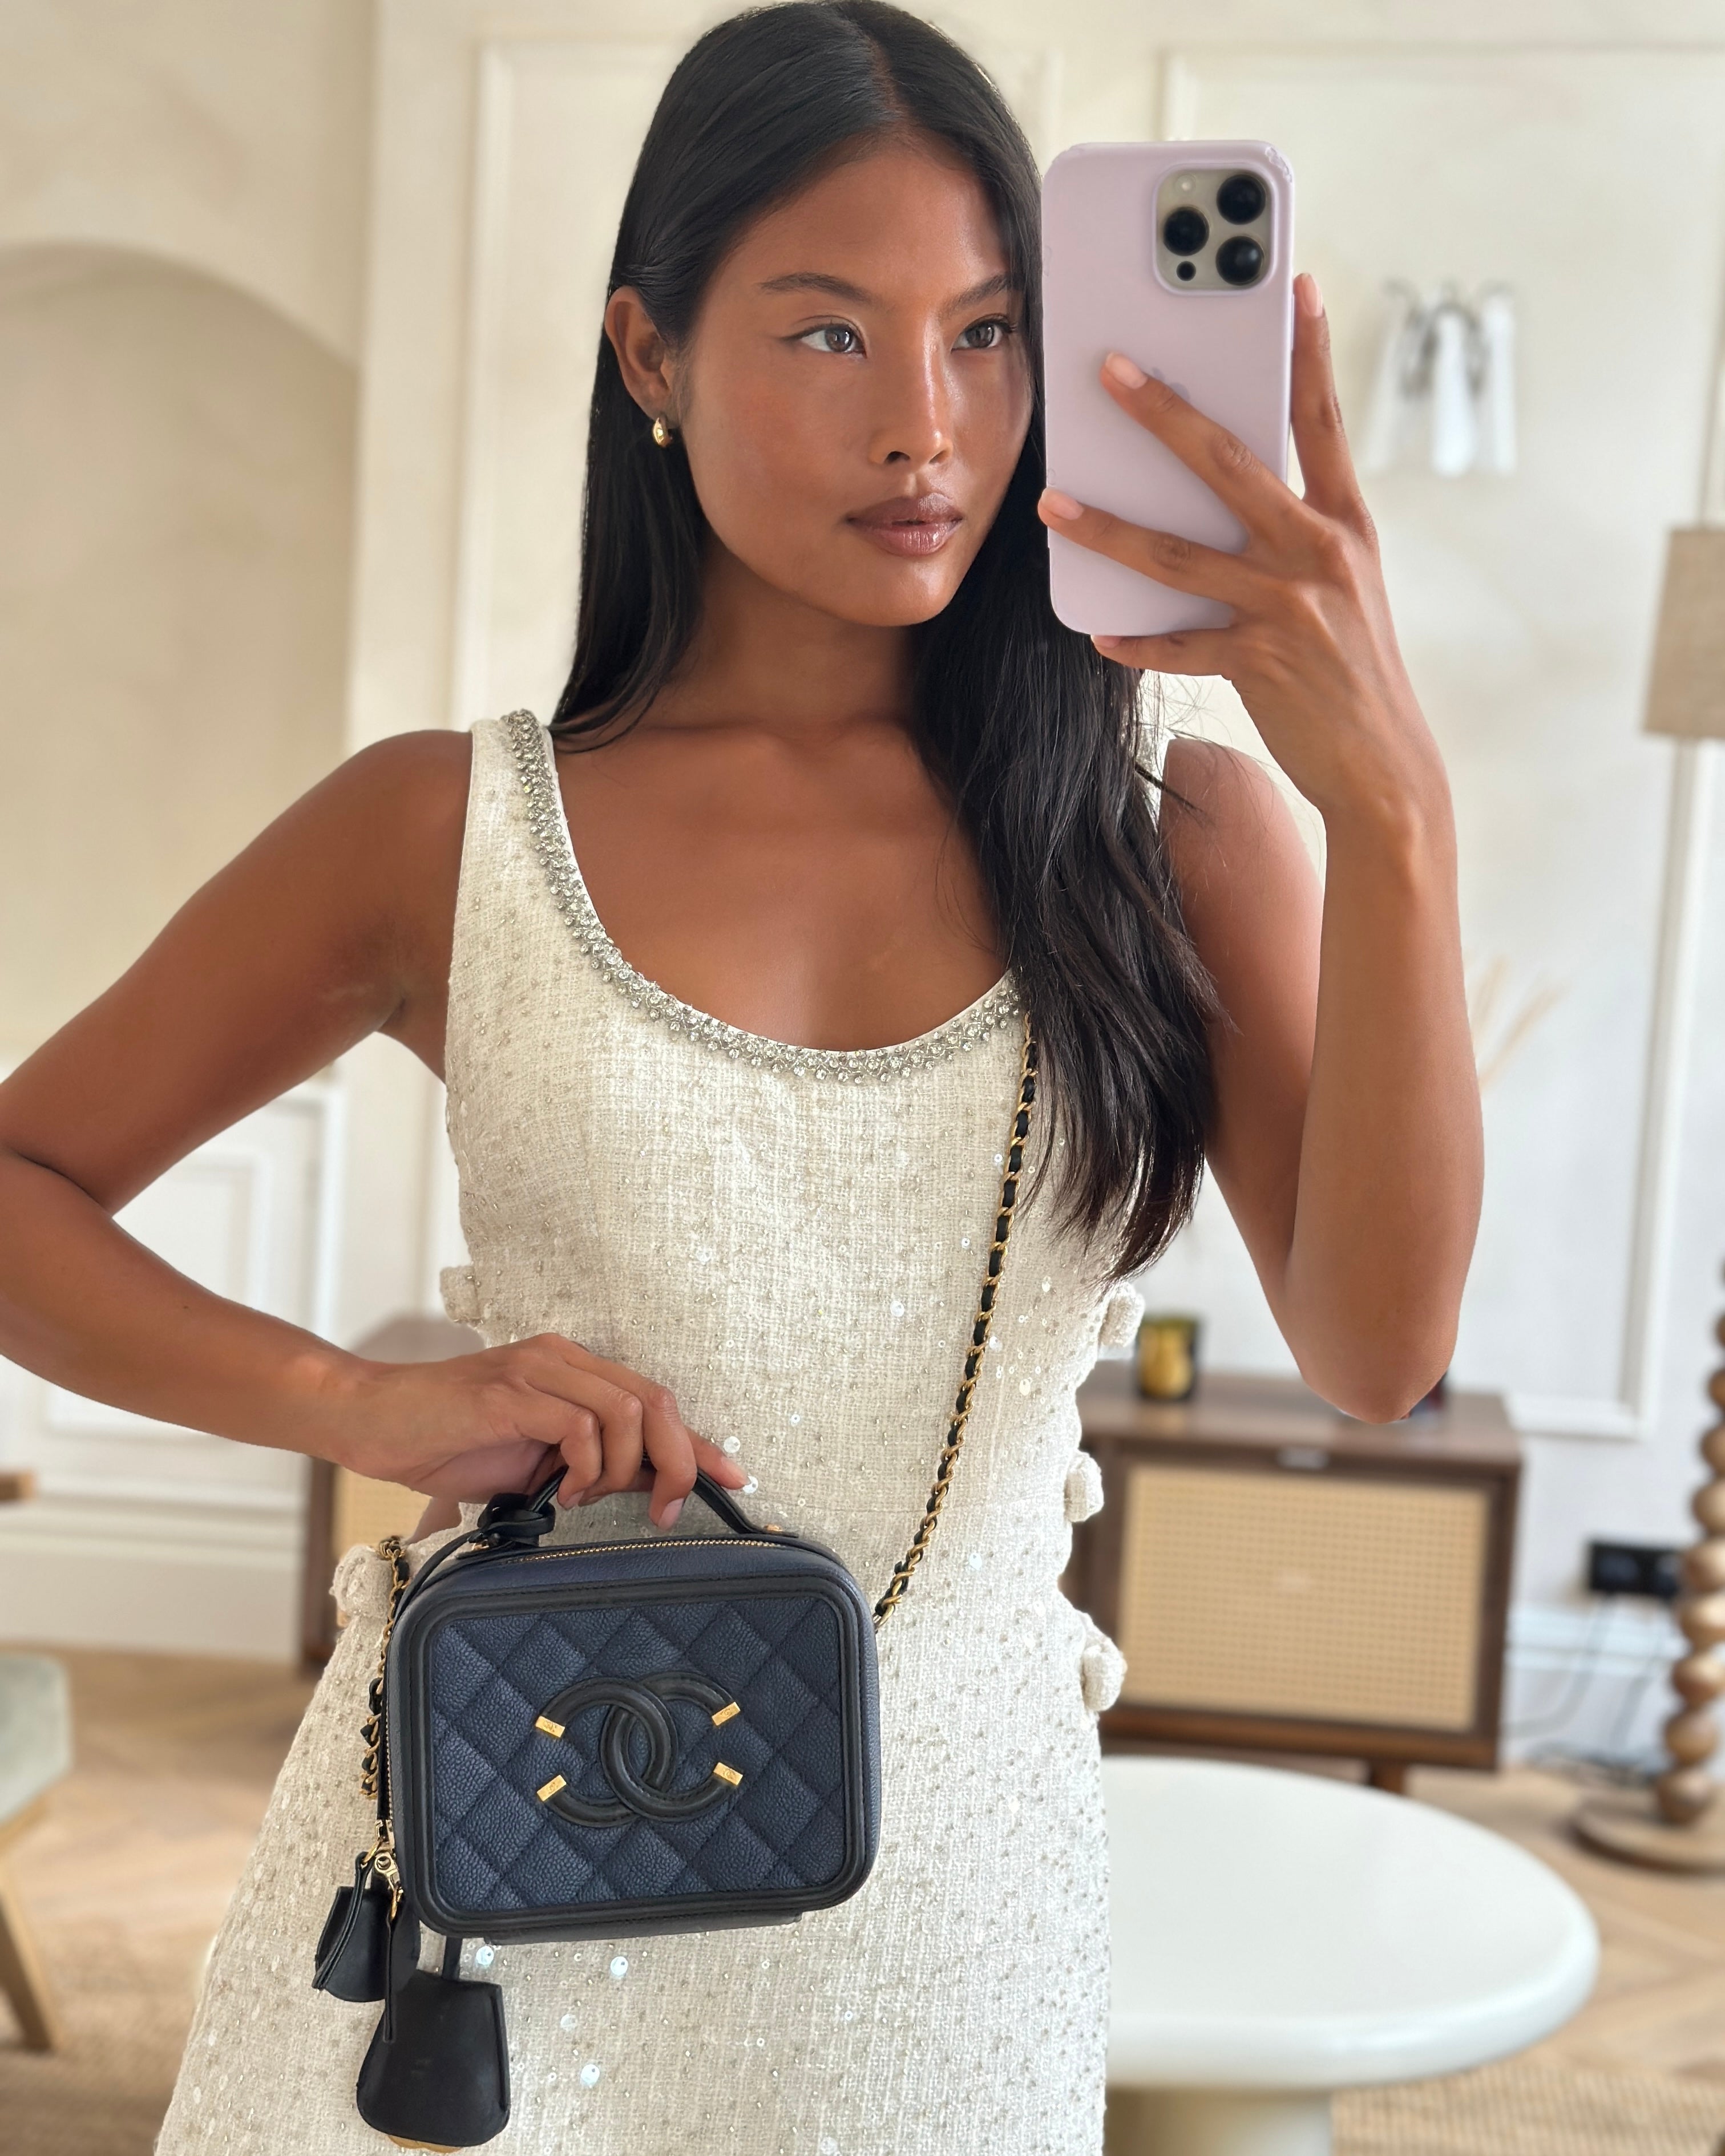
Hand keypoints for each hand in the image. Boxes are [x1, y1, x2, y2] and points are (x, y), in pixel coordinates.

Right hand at [320, 1335, 744, 1528]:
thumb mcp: (537, 1459)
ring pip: (628, 1410)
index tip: (733, 1478)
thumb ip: (593, 1463)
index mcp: (572, 1369)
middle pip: (656, 1400)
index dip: (699, 1441)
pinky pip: (580, 1424)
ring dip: (625, 1466)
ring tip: (589, 1495)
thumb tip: (652, 1485)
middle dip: (678, 1459)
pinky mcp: (510, 1392)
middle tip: (665, 1507)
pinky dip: (586, 1465)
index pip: (655, 1399)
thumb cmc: (447, 1441)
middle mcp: (562, 1358)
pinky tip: (562, 1489)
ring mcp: (536, 1370)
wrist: (373, 1422)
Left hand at [1037, 272, 1445, 831]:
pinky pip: (1178, 644)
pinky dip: (1135, 640)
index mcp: (1344, 523)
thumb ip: (1293, 534)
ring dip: (1107, 527)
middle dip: (1163, 411)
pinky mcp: (1259, 663)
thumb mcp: (1343, 586)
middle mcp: (1319, 553)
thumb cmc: (1352, 670)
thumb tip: (1220, 497)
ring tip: (1052, 504)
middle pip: (1229, 463)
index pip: (1321, 419)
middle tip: (1108, 369)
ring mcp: (1288, 607)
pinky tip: (1099, 632)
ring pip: (1179, 554)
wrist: (1386, 766)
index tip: (1292, 283)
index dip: (1308, 349)